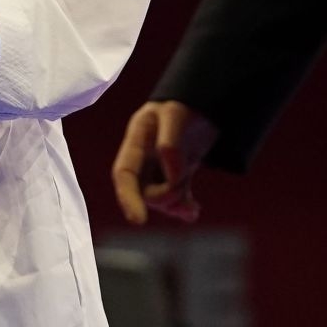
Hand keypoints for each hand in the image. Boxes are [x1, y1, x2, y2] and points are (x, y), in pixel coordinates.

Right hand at [113, 101, 218, 224]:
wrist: (201, 106)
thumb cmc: (185, 105)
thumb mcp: (176, 113)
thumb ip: (171, 141)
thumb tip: (170, 170)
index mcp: (136, 141)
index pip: (124, 174)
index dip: (128, 198)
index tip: (139, 221)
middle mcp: (143, 159)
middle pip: (144, 191)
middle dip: (166, 195)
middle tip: (185, 182)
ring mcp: (158, 169)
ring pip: (161, 198)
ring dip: (177, 203)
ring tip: (194, 207)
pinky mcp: (175, 176)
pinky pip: (175, 198)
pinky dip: (184, 207)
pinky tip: (194, 211)